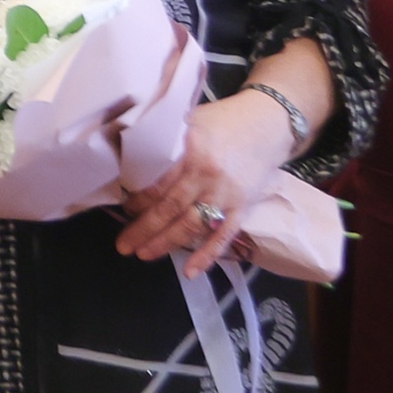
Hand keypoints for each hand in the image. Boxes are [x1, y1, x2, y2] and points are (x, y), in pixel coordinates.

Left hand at [117, 89, 293, 276]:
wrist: (268, 122)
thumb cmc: (222, 121)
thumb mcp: (189, 120)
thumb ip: (165, 142)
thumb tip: (128, 160)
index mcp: (190, 149)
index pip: (157, 182)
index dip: (138, 200)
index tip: (123, 209)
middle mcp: (207, 174)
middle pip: (169, 208)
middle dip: (143, 229)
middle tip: (123, 245)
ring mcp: (226, 194)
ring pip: (191, 225)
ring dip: (165, 243)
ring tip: (143, 254)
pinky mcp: (243, 207)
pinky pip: (223, 237)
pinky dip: (207, 256)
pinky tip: (190, 272)